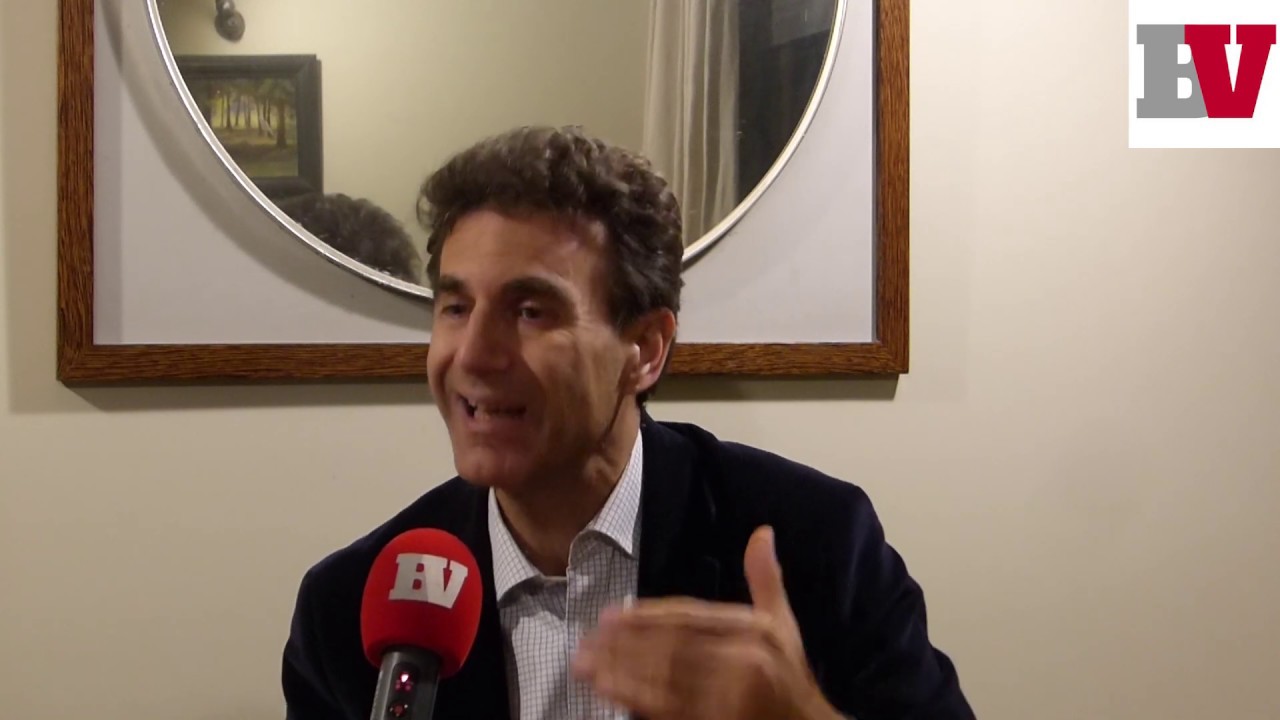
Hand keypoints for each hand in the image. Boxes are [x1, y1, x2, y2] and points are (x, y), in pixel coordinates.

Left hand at [571, 526, 838, 719]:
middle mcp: (742, 660)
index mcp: (753, 630)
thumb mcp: (783, 624)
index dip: (647, 615)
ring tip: (585, 665)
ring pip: (664, 679)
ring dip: (620, 671)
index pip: (689, 616)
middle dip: (624, 644)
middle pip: (670, 648)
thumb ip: (766, 578)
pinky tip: (608, 692)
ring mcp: (730, 696)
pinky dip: (635, 699)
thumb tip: (763, 532)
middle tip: (585, 640)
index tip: (609, 614)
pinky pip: (668, 709)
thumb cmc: (790, 676)